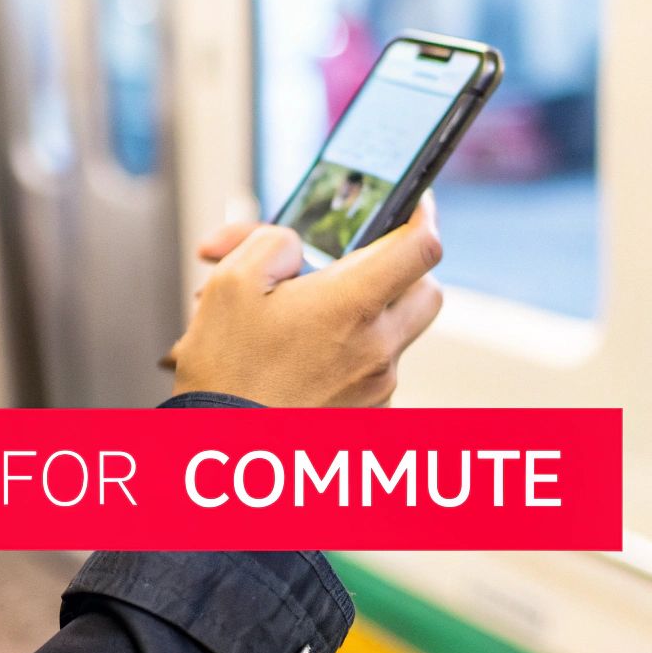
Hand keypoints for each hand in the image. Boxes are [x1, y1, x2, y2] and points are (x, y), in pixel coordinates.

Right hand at [166, 196, 443, 406]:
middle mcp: (379, 347)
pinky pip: (377, 369)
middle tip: (358, 264)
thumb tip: (295, 246)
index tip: (416, 201)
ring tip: (301, 317)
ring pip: (398, 331)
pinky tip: (301, 356)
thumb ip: (271, 242)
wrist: (225, 451)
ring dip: (366, 312)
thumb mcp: (232, 283)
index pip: (421, 247)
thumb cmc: (227, 371)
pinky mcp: (369, 414)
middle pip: (425, 290)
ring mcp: (378, 386)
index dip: (422, 213)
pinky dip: (351, 352)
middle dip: (401, 269)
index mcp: (351, 304)